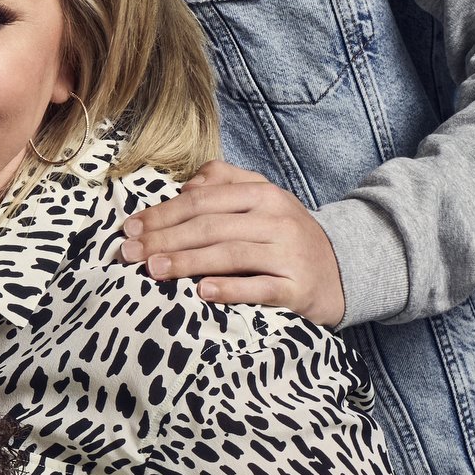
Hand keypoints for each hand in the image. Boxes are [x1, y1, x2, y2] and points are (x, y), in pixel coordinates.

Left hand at [119, 160, 346, 325]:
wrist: (345, 268)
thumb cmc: (286, 234)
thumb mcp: (262, 199)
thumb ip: (224, 182)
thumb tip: (184, 186)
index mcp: (261, 194)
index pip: (203, 200)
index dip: (163, 213)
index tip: (129, 228)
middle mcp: (276, 219)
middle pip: (210, 227)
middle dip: (164, 239)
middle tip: (129, 252)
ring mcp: (288, 253)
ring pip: (230, 254)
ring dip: (187, 262)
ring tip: (153, 270)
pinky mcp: (297, 287)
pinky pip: (260, 288)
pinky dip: (230, 289)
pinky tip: (202, 292)